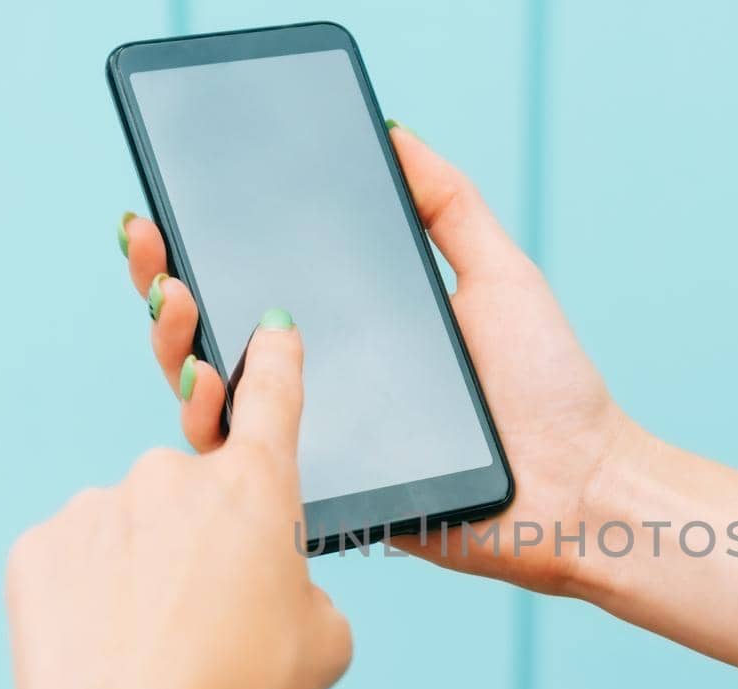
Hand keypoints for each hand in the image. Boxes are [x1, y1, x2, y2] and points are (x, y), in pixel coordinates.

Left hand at [5, 319, 351, 688]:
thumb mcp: (325, 639)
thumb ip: (301, 586)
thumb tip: (268, 584)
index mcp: (256, 488)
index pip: (273, 399)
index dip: (276, 363)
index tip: (272, 330)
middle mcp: (173, 476)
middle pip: (194, 495)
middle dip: (200, 543)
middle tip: (205, 622)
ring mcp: (98, 505)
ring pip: (128, 529)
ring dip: (140, 573)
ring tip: (151, 651)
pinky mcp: (39, 545)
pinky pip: (72, 558)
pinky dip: (87, 596)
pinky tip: (105, 650)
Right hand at [117, 124, 642, 595]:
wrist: (582, 484)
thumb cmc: (551, 387)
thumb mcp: (500, 274)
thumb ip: (448, 205)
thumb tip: (396, 133)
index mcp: (350, 337)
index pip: (252, 292)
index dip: (196, 255)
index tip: (163, 212)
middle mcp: (322, 391)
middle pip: (213, 345)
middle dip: (166, 294)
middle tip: (155, 252)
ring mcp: (319, 449)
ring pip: (214, 411)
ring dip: (177, 355)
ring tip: (177, 307)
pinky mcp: (329, 505)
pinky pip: (254, 476)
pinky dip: (221, 433)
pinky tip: (210, 386)